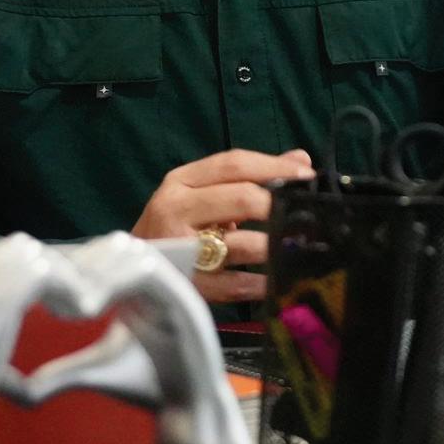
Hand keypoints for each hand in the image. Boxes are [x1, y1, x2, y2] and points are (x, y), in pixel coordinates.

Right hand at [133, 148, 313, 302]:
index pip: (233, 164)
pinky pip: (234, 284)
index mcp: (181, 181)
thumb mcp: (203, 194)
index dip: (275, 166)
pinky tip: (278, 280)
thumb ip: (250, 177)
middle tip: (309, 212)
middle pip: (240, 198)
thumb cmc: (176, 228)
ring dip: (276, 246)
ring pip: (240, 244)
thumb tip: (300, 158)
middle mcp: (176, 209)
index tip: (307, 174)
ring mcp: (180, 249)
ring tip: (300, 245)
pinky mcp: (188, 285)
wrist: (134, 270)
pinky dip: (261, 283)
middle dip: (280, 204)